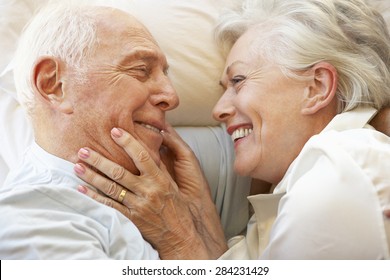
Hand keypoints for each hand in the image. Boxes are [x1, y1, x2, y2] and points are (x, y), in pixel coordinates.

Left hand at [74, 127, 225, 258]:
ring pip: (111, 188)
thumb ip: (160, 166)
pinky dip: (94, 197)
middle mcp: (148, 191)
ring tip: (77, 166)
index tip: (115, 131)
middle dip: (99, 160)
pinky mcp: (131, 218)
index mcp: (159, 179)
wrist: (180, 233)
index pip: (142, 156)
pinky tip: (81, 189)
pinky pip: (109, 206)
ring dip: (92, 176)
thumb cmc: (178, 205)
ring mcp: (138, 206)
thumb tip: (151, 146)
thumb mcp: (173, 184)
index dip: (128, 142)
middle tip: (83, 149)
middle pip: (119, 172)